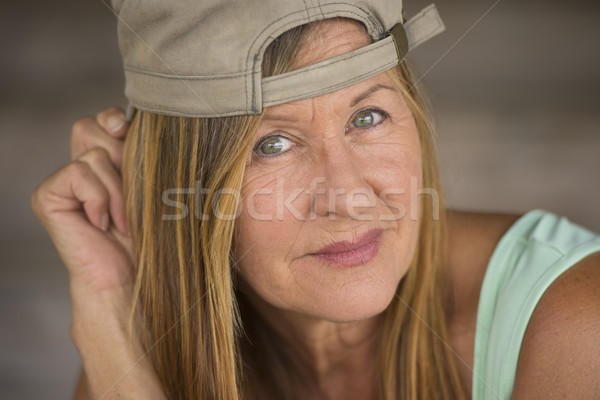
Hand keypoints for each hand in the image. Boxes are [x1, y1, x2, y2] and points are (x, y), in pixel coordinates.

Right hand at [31, 107, 131, 319]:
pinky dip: (99, 199)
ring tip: (123, 219)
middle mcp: (79, 166)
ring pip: (93, 154)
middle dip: (119, 156)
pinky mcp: (47, 196)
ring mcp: (61, 181)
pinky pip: (78, 173)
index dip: (116, 119)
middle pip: (89, 125)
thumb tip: (128, 121)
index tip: (129, 133)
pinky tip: (103, 223)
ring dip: (118, 190)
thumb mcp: (151, 184)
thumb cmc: (148, 233)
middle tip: (132, 192)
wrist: (131, 274)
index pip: (104, 118)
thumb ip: (138, 152)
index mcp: (105, 160)